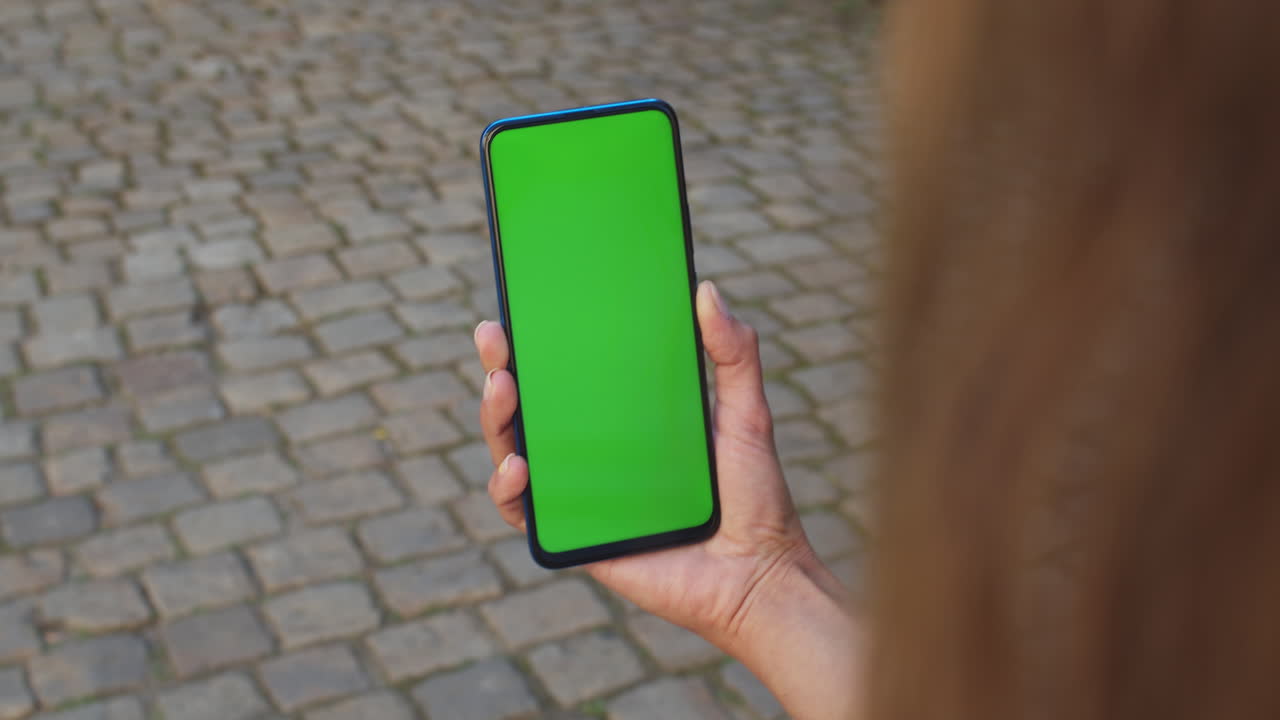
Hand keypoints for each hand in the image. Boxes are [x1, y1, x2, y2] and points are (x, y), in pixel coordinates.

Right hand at [475, 280, 814, 646]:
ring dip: (497, 418)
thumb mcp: (748, 415)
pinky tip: (519, 468)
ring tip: (502, 388)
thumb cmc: (756, 498)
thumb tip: (707, 289)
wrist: (758, 576)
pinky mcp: (575, 536)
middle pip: (531, 405)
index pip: (570, 371)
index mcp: (627, 417)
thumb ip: (734, 354)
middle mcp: (596, 451)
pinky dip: (509, 488)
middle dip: (502, 366)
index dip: (539, 340)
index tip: (521, 304)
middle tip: (496, 339)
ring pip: (515, 450)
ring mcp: (581, 493)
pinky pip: (524, 513)